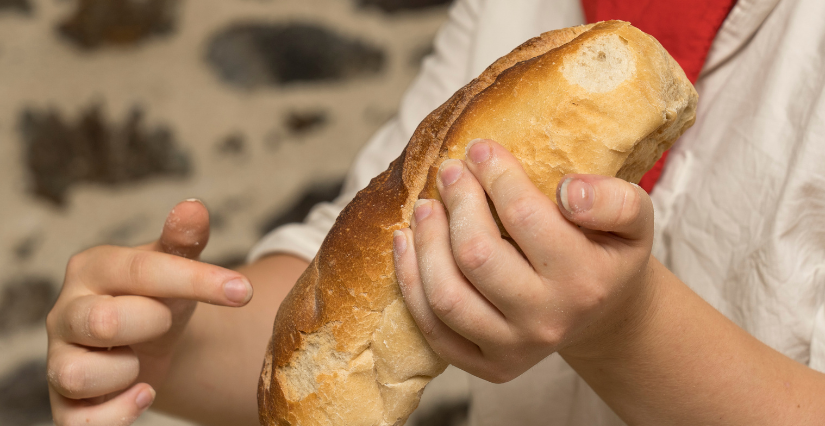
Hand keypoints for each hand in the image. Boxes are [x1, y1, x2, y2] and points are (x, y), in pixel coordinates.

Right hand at [46, 200, 252, 425]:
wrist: (142, 345)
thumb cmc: (155, 298)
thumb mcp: (173, 268)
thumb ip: (183, 241)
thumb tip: (194, 207)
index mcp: (93, 268)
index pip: (142, 269)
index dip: (196, 280)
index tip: (243, 290)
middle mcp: (66, 312)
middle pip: (104, 321)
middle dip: (152, 323)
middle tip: (164, 322)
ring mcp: (60, 359)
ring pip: (78, 373)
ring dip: (126, 372)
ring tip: (140, 361)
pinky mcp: (65, 404)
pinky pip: (77, 420)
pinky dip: (117, 414)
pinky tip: (141, 394)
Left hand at [393, 139, 655, 382]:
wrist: (603, 316)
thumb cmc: (608, 255)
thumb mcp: (634, 222)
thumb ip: (615, 200)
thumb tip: (567, 191)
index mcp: (584, 280)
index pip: (524, 217)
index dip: (495, 175)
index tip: (479, 149)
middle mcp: (546, 320)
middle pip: (477, 255)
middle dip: (457, 203)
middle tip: (450, 171)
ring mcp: (512, 349)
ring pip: (446, 296)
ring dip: (425, 243)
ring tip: (425, 206)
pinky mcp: (485, 365)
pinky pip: (433, 328)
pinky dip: (410, 283)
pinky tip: (406, 242)